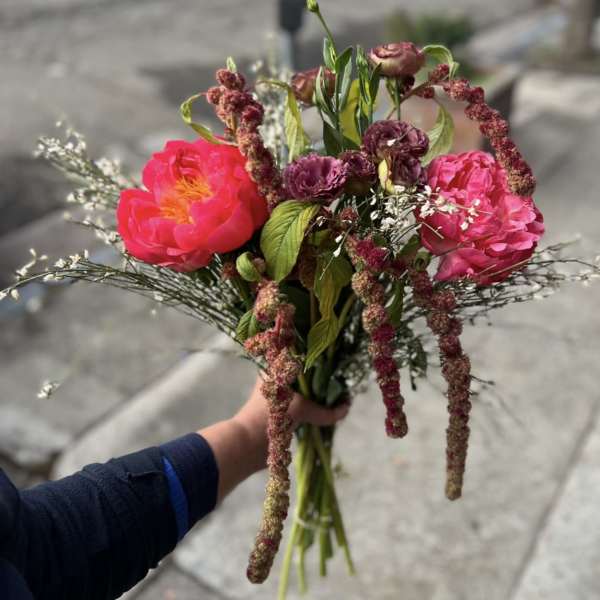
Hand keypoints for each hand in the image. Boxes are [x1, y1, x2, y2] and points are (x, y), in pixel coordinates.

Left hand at [199, 376, 348, 501]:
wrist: (246, 445)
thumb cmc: (270, 415)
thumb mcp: (301, 409)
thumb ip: (325, 411)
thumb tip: (345, 410)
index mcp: (275, 370)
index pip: (302, 359)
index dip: (320, 363)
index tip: (338, 366)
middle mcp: (276, 381)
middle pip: (306, 379)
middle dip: (323, 383)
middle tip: (342, 385)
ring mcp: (279, 399)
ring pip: (305, 395)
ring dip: (320, 399)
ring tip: (339, 400)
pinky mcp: (281, 416)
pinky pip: (302, 411)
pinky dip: (315, 413)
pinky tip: (330, 414)